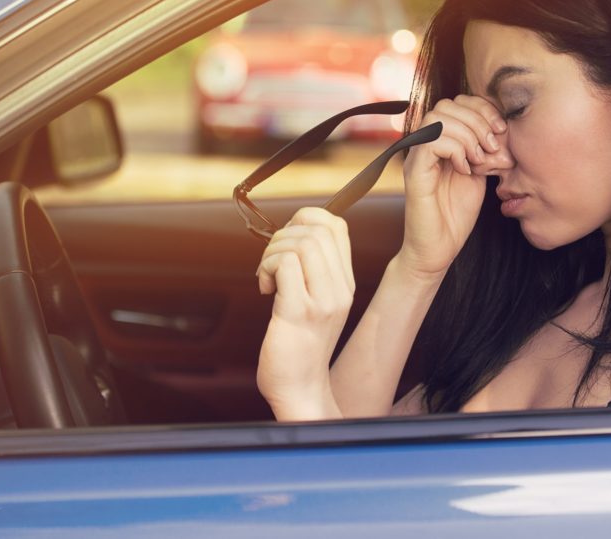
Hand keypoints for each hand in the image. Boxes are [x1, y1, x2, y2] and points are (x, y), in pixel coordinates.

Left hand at [255, 207, 352, 419]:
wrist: (300, 390)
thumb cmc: (299, 346)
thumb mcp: (316, 303)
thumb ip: (312, 272)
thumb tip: (290, 235)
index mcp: (345, 283)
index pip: (336, 226)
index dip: (306, 220)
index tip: (287, 241)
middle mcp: (339, 289)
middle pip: (316, 229)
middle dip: (283, 235)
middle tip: (272, 263)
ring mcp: (322, 301)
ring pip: (299, 243)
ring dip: (272, 253)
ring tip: (268, 277)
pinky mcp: (298, 311)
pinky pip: (284, 264)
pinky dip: (267, 268)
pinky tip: (265, 289)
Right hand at [398, 95, 512, 276]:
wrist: (438, 249)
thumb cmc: (457, 214)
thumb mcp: (481, 174)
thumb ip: (487, 150)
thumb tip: (505, 130)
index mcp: (442, 140)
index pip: (459, 102)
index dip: (483, 109)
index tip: (501, 131)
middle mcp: (426, 143)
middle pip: (448, 104)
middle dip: (478, 120)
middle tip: (493, 147)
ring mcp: (418, 156)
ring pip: (438, 117)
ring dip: (468, 135)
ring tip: (480, 159)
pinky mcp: (414, 172)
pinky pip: (432, 142)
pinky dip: (455, 150)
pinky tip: (466, 170)